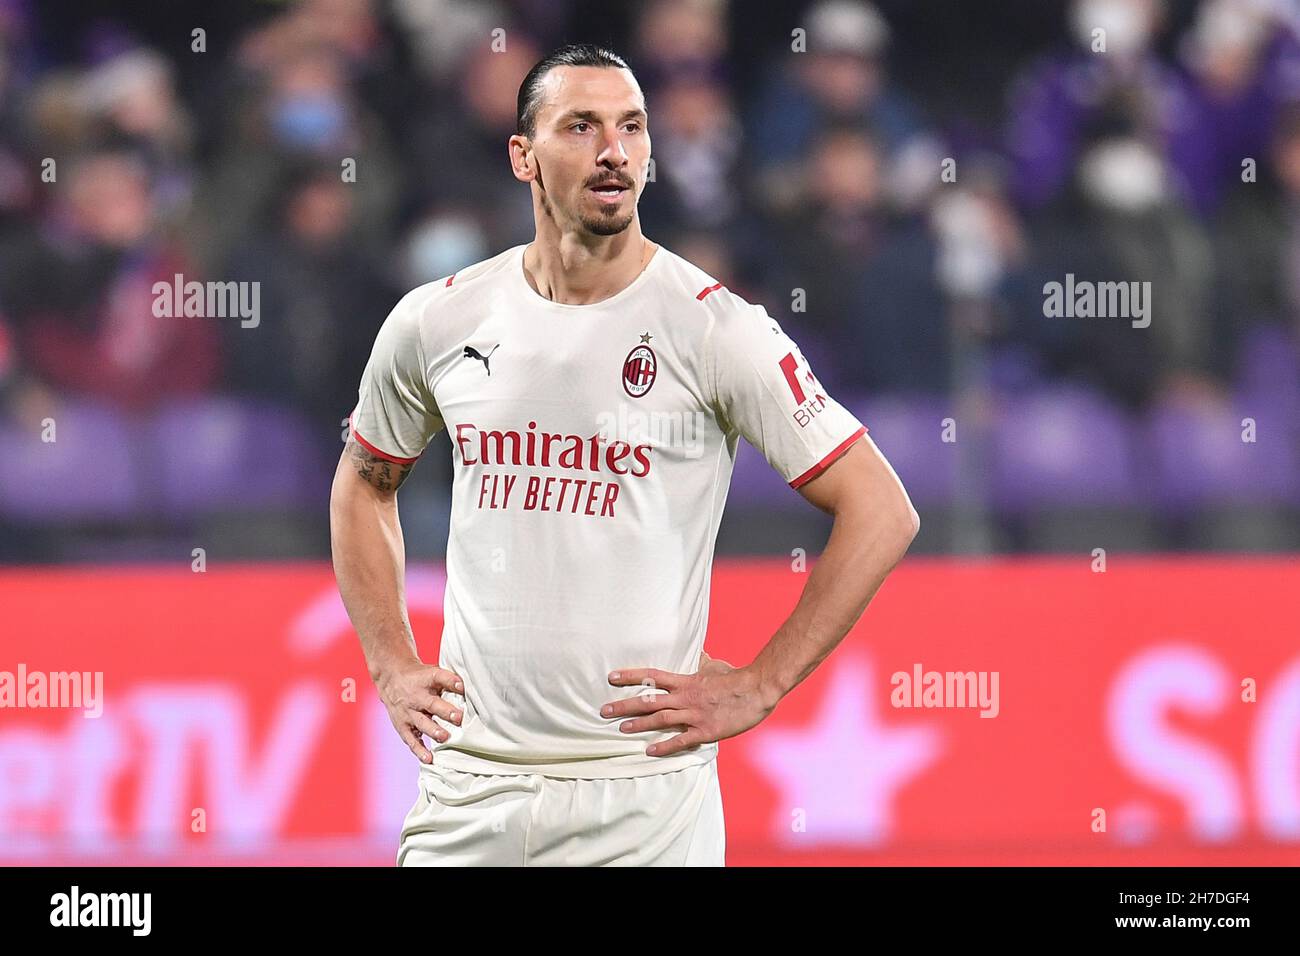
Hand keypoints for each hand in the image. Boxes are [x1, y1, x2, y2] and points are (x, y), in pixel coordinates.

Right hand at [374, 658, 463, 763]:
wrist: (390, 678)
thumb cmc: (419, 677)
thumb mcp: (432, 672)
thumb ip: (449, 680)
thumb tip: (469, 689)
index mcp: (426, 679)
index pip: (439, 677)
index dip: (451, 681)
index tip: (462, 687)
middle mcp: (416, 696)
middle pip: (431, 704)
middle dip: (445, 711)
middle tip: (458, 718)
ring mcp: (408, 712)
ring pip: (421, 722)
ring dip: (433, 730)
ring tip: (445, 738)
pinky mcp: (402, 725)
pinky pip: (410, 739)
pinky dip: (419, 750)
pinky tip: (429, 758)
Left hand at [600, 651, 778, 757]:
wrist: (756, 689)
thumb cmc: (736, 677)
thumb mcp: (715, 665)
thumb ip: (702, 662)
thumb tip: (698, 652)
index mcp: (686, 681)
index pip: (652, 676)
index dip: (630, 676)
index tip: (611, 677)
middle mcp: (685, 697)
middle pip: (649, 700)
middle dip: (625, 705)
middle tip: (604, 710)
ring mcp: (694, 714)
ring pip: (660, 719)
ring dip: (639, 724)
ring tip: (620, 729)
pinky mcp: (705, 730)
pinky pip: (681, 740)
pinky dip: (664, 746)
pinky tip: (649, 751)